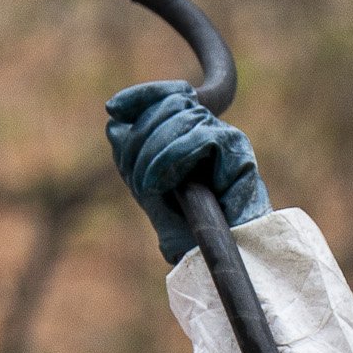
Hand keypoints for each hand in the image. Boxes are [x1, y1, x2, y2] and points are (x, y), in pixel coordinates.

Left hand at [104, 79, 270, 265]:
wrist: (215, 257)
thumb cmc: (185, 230)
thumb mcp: (149, 188)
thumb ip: (132, 157)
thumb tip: (114, 124)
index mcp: (189, 134)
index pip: (169, 95)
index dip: (141, 96)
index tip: (113, 109)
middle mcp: (210, 130)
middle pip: (170, 104)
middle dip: (140, 138)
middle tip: (136, 179)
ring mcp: (226, 138)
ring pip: (183, 117)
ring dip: (153, 154)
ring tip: (148, 187)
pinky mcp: (238, 152)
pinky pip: (200, 136)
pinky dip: (174, 156)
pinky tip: (165, 182)